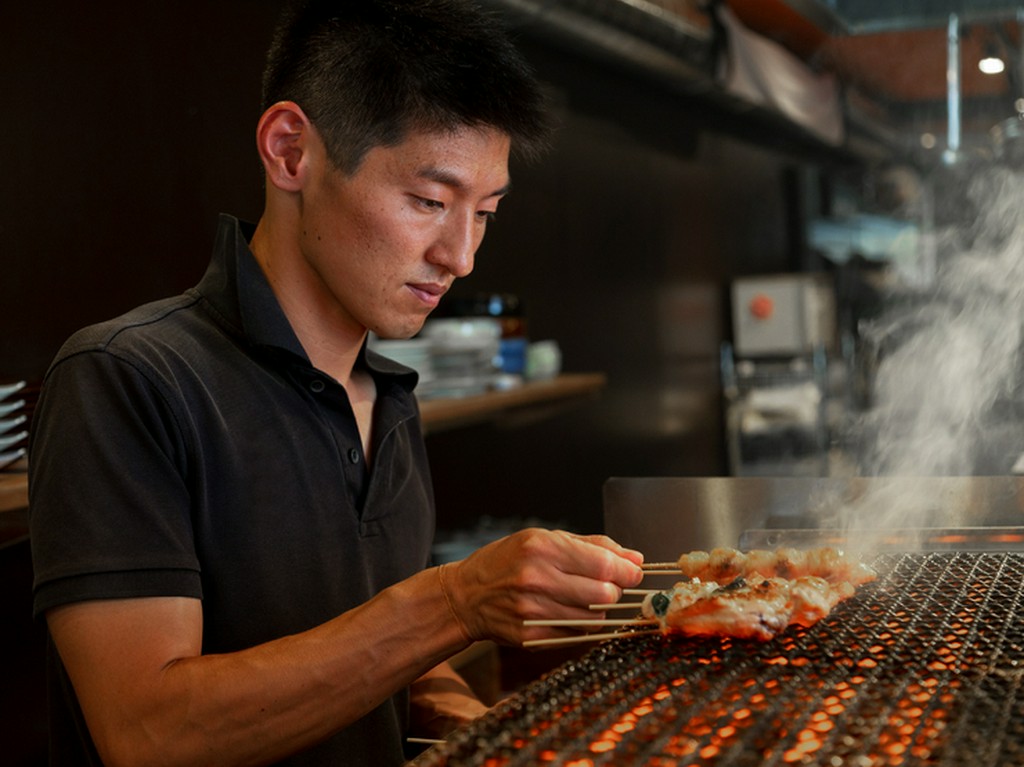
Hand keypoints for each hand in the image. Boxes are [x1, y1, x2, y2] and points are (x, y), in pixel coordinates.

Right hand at [444, 528, 643, 645]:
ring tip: (581, 597)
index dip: (627, 571)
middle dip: (614, 590)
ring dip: (597, 609)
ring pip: (594, 618)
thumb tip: (636, 559)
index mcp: (542, 547)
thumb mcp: (545, 539)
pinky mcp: (532, 637)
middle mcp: (537, 579)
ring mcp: (533, 611)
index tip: (634, 573)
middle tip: (607, 584)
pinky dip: (579, 625)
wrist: (466, 595)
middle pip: (604, 594)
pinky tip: (564, 612)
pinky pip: (576, 635)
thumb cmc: (507, 561)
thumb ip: (593, 546)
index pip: (603, 565)